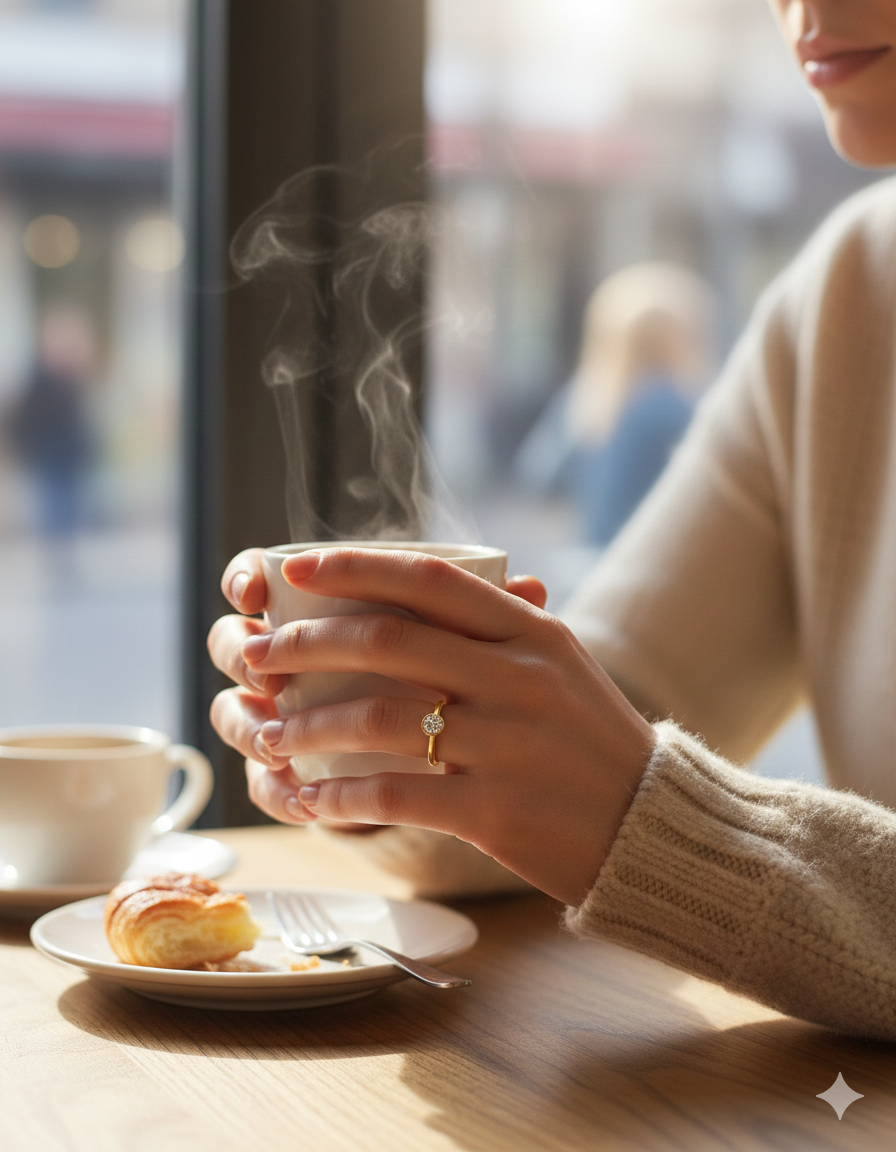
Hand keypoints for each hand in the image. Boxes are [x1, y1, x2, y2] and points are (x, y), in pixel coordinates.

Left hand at [208, 547, 654, 903]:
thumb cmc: (593, 739)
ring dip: (307, 724)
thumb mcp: (561, 665)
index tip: (295, 568)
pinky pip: (394, 794)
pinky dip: (339, 795)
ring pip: (378, 717)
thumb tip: (413, 593)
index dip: (355, 567)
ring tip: (270, 731)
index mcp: (533, 633)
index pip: (431, 578)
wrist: (650, 826)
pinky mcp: (495, 811)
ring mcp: (508, 745)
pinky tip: (310, 798)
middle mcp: (520, 678)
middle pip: (388, 640)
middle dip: (306, 643)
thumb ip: (499, 627)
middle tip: (259, 654)